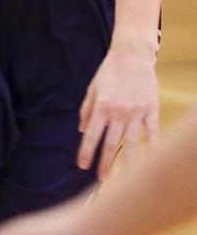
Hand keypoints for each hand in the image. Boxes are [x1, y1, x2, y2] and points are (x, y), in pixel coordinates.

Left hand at [77, 45, 158, 180]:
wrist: (133, 55)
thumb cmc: (110, 71)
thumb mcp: (92, 89)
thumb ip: (86, 111)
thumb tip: (81, 131)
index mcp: (102, 107)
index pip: (91, 135)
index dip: (86, 152)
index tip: (83, 165)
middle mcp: (119, 112)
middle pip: (112, 143)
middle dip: (106, 162)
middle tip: (102, 179)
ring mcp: (137, 111)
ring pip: (132, 141)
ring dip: (127, 160)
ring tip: (125, 177)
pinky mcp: (151, 108)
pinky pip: (153, 131)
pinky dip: (153, 146)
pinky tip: (152, 160)